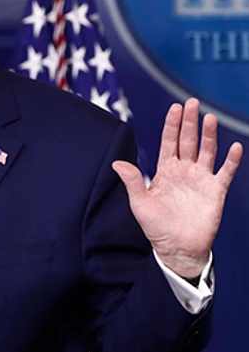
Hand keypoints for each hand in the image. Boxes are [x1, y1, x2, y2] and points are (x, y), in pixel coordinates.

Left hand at [112, 98, 242, 277]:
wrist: (177, 249)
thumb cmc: (156, 227)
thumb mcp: (139, 204)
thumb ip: (132, 182)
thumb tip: (116, 163)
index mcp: (165, 171)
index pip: (169, 142)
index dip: (172, 125)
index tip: (175, 108)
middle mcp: (184, 171)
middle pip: (188, 141)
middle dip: (190, 122)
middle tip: (193, 103)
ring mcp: (201, 179)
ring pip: (207, 151)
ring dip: (209, 135)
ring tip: (209, 117)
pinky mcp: (216, 191)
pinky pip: (225, 172)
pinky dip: (231, 160)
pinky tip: (235, 146)